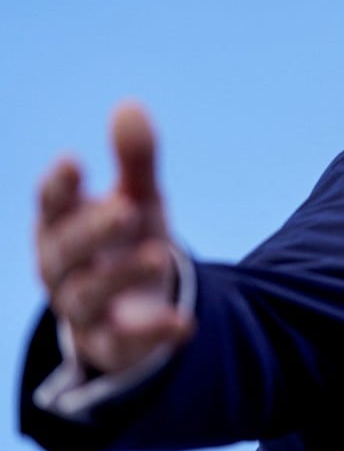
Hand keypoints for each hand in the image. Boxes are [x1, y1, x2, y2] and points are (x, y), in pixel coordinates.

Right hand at [36, 103, 193, 373]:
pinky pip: (123, 344)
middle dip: (92, 230)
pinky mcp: (109, 345)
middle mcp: (63, 268)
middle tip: (126, 209)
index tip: (73, 162)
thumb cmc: (126, 240)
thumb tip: (129, 105)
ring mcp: (83, 309)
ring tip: (159, 255)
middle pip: (64, 251)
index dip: (58, 187)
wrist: (134, 304)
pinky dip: (152, 334)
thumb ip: (135, 160)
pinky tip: (186, 324)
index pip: (51, 205)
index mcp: (63, 225)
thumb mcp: (138, 198)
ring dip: (120, 276)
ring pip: (86, 296)